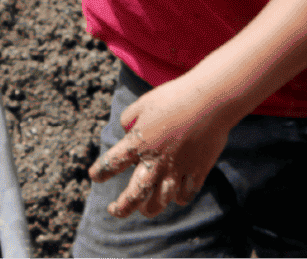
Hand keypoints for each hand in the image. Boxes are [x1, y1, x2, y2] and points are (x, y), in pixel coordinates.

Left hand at [89, 72, 240, 218]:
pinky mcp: (197, 172)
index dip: (100, 172)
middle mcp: (155, 162)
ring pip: (159, 203)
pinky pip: (185, 195)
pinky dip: (179, 198)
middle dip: (121, 208)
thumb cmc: (175, 97)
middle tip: (114, 210)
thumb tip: (127, 130)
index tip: (95, 176)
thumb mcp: (144, 103)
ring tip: (145, 209)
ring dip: (149, 209)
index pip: (111, 164)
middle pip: (133, 196)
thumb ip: (130, 118)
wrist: (211, 100)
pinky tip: (175, 196)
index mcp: (138, 144)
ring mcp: (177, 170)